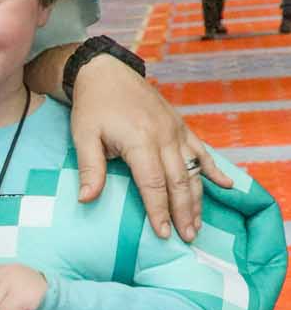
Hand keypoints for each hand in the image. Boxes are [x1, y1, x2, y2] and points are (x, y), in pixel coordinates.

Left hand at [70, 57, 229, 242]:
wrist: (106, 72)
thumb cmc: (93, 106)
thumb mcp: (83, 136)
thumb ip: (90, 168)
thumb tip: (86, 199)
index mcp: (140, 140)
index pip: (153, 184)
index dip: (159, 211)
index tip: (163, 234)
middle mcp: (164, 136)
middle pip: (179, 181)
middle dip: (184, 212)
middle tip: (187, 237)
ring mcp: (176, 131)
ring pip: (193, 170)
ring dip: (197, 199)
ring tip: (198, 224)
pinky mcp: (180, 127)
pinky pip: (201, 151)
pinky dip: (214, 169)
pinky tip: (226, 186)